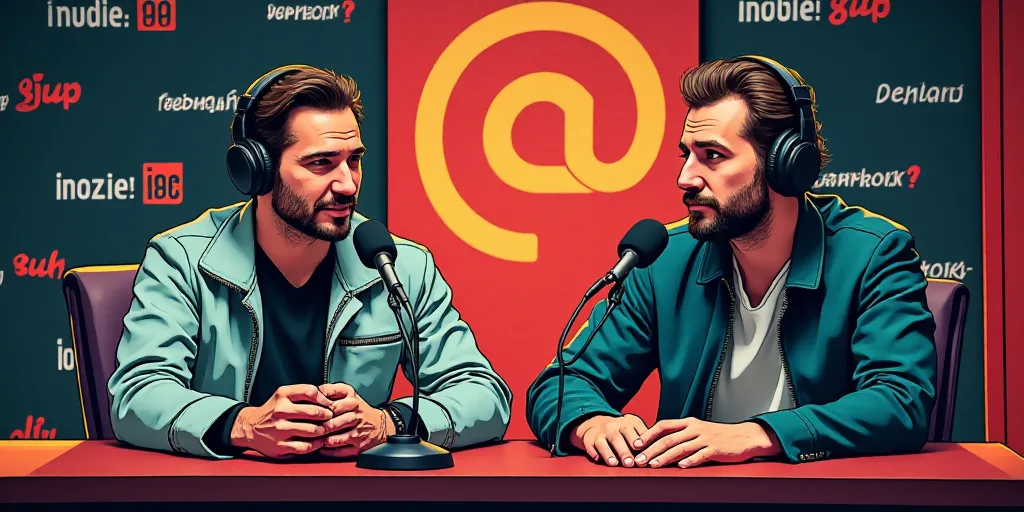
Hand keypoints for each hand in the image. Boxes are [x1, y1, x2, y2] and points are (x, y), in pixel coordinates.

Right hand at [230, 384, 333, 458]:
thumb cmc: (272, 410)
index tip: (330, 404)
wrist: (250, 428)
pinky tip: (317, 441)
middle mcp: (280, 411)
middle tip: (331, 418)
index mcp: (283, 395)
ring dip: (323, 430)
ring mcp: (280, 430)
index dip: (324, 399)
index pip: (310, 391)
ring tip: (325, 429)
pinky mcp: (280, 446)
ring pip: (312, 430)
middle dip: (327, 416)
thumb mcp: (283, 394)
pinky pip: (305, 446)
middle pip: (314, 412)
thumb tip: (327, 398)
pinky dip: (316, 444)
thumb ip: (303, 393)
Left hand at [315, 383, 395, 456]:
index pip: (333, 405)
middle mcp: (356, 415)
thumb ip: (331, 390)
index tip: (309, 412)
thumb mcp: (349, 393)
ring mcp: (358, 432)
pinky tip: (322, 449)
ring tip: (314, 439)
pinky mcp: (359, 446)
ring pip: (336, 439)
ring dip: (323, 440)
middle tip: (308, 429)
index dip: (319, 410)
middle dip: (319, 427)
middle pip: (333, 423)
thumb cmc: (359, 409)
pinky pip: (341, 451)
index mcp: (352, 400)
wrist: (381, 424)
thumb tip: (313, 390)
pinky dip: (330, 452)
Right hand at [569, 414, 648, 466]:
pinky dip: (593, 452)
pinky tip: (598, 459)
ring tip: (614, 463)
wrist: (595, 423)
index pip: (636, 431)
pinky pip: (590, 445)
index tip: (646, 453)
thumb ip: (645, 438)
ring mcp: (600, 432)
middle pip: (619, 437)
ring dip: (608, 453)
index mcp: (629, 422)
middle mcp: (613, 425)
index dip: (641, 443)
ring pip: (603, 442)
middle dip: (625, 450)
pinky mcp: (589, 438)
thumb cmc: (621, 431)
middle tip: (630, 463)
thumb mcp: (634, 428)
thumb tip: (658, 452)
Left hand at [633, 417, 779, 467]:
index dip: (648, 434)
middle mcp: (694, 428)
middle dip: (651, 449)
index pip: (663, 425)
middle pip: (668, 438)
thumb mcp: (698, 431)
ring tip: (653, 465)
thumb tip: (659, 445)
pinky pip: (700, 455)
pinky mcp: (715, 449)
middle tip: (638, 460)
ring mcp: (705, 438)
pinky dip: (690, 461)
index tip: (635, 444)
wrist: (744, 437)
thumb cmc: (718, 436)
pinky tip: (681, 467)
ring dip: (664, 457)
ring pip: (680, 448)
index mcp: (688, 422)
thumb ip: (681, 435)